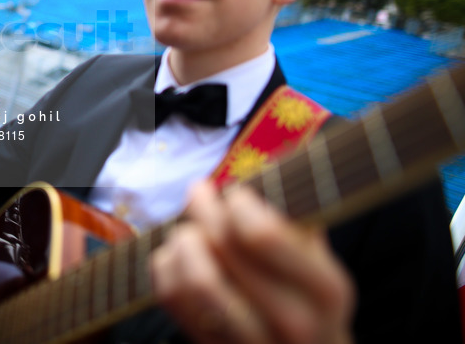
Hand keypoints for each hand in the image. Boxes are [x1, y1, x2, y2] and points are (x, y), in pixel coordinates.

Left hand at [151, 181, 354, 343]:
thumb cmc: (310, 302)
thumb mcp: (321, 263)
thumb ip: (296, 219)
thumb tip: (262, 165)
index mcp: (324, 291)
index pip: (261, 234)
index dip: (238, 203)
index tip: (236, 193)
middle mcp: (291, 323)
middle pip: (221, 249)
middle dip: (203, 208)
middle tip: (200, 191)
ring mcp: (249, 343)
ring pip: (192, 278)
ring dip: (182, 240)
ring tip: (189, 228)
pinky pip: (172, 298)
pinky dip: (165, 265)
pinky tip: (177, 255)